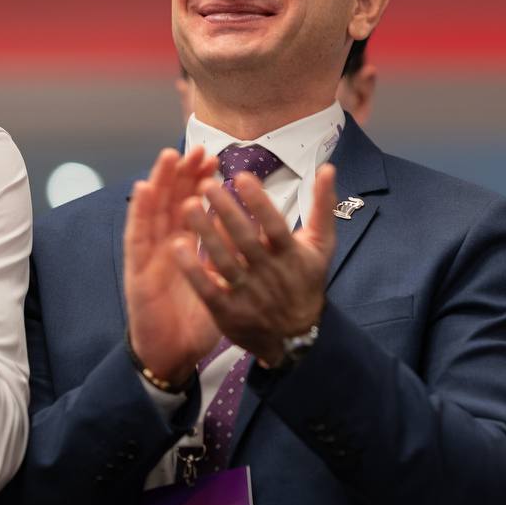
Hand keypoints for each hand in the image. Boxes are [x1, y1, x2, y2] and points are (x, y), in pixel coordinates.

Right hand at [124, 147, 220, 385]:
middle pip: (172, 202)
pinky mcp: (136, 271)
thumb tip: (240, 228)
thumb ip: (223, 256)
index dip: (201, 183)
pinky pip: (136, 237)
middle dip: (183, 174)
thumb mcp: (217, 283)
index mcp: (185, 248)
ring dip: (159, 183)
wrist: (173, 356)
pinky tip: (143, 189)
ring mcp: (148, 256)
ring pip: (152, 212)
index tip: (215, 159)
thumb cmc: (195, 322)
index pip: (192, 207)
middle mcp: (165, 246)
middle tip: (197, 148)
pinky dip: (138, 212)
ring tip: (169, 156)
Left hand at [174, 164, 336, 366]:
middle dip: (226, 211)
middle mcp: (269, 274)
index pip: (275, 225)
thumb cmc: (306, 280)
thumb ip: (323, 206)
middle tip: (205, 184)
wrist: (297, 336)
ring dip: (206, 234)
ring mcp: (248, 294)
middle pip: (246, 240)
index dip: (259, 202)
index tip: (242, 176)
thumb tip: (327, 167)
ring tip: (188, 206)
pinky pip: (208, 289)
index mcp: (291, 255)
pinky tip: (178, 245)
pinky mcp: (228, 312)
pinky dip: (193, 269)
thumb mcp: (321, 245)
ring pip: (224, 261)